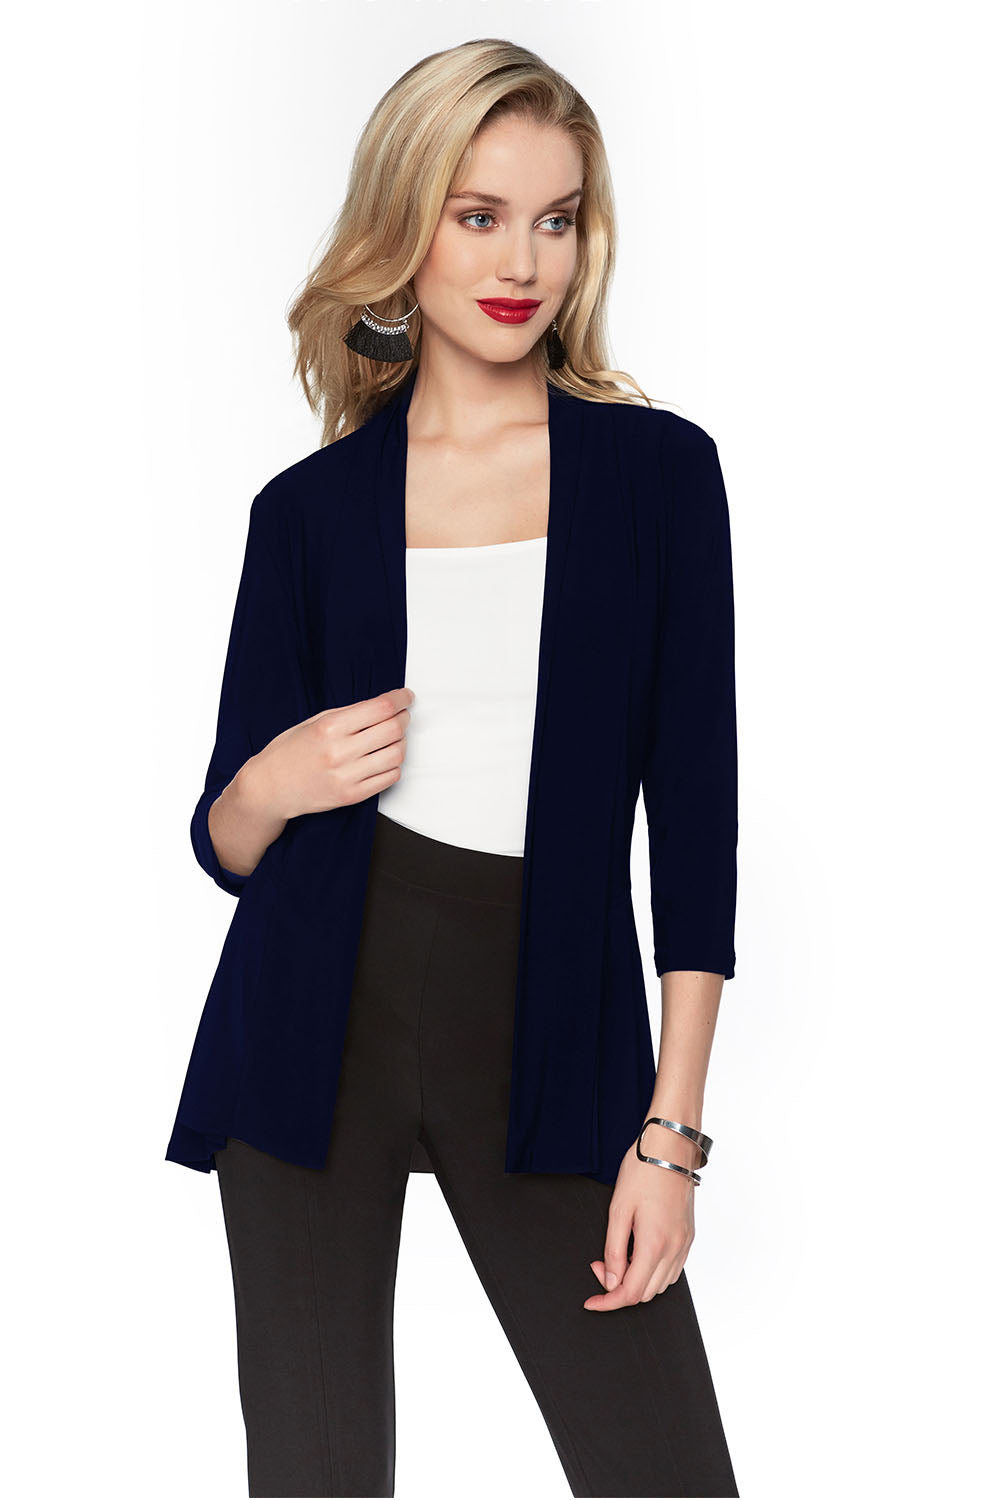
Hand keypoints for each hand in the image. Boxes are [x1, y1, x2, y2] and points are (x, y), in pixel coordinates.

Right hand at [251, 687, 414, 819]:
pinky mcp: (352, 796)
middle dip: (404, 718)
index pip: (380, 708)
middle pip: (393, 729)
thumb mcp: (314, 722)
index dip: (401, 699)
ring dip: (402, 741)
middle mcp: (339, 752)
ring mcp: (347, 777)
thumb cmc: (290, 751)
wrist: (270, 787)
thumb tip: (384, 705)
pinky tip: (385, 757)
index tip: (406, 697)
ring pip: (396, 754)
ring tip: (393, 737)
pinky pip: (390, 777)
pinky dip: (394, 764)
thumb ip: (350, 714)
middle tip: (402, 715)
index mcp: (329, 728)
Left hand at [583, 1134, 695, 1310]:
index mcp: (654, 1244)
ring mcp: (684, 1243)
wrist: (670, 1147)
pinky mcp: (688, 1236)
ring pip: (661, 1285)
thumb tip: (611, 1280)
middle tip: (601, 1265)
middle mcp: (674, 1249)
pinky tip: (639, 1254)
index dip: (608, 1302)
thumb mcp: (618, 1209)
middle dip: (619, 1289)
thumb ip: (614, 1250)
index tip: (591, 1302)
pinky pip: (672, 1270)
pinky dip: (654, 1272)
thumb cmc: (643, 1171)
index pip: (630, 1292)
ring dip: (638, 1281)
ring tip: (620, 1257)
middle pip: (646, 1294)